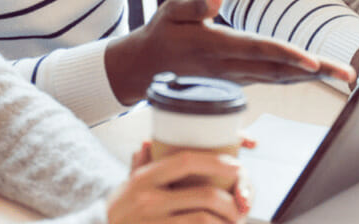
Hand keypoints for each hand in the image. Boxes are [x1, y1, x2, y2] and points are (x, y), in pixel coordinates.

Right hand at [105, 0, 355, 103]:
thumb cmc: (162, 31)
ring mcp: (235, 78)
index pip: (258, 50)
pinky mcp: (238, 81)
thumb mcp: (171, 9)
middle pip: (280, 70)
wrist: (146, 67)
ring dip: (313, 77)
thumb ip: (196, 3)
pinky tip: (317, 75)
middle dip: (316, 72)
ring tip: (344, 75)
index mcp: (215, 47)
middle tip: (349, 73)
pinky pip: (273, 80)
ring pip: (280, 78)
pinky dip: (297, 78)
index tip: (313, 61)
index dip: (287, 54)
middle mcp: (229, 67)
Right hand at [108, 142, 249, 223]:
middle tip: (240, 205)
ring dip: (225, 222)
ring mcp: (153, 222)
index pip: (186, 161)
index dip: (216, 161)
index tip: (235, 166)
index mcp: (144, 178)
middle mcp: (148, 200)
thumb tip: (150, 143)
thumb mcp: (126, 185)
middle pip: (204, 195)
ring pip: (204, 219)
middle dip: (230, 201)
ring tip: (233, 221)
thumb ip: (140, 164)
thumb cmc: (118, 213)